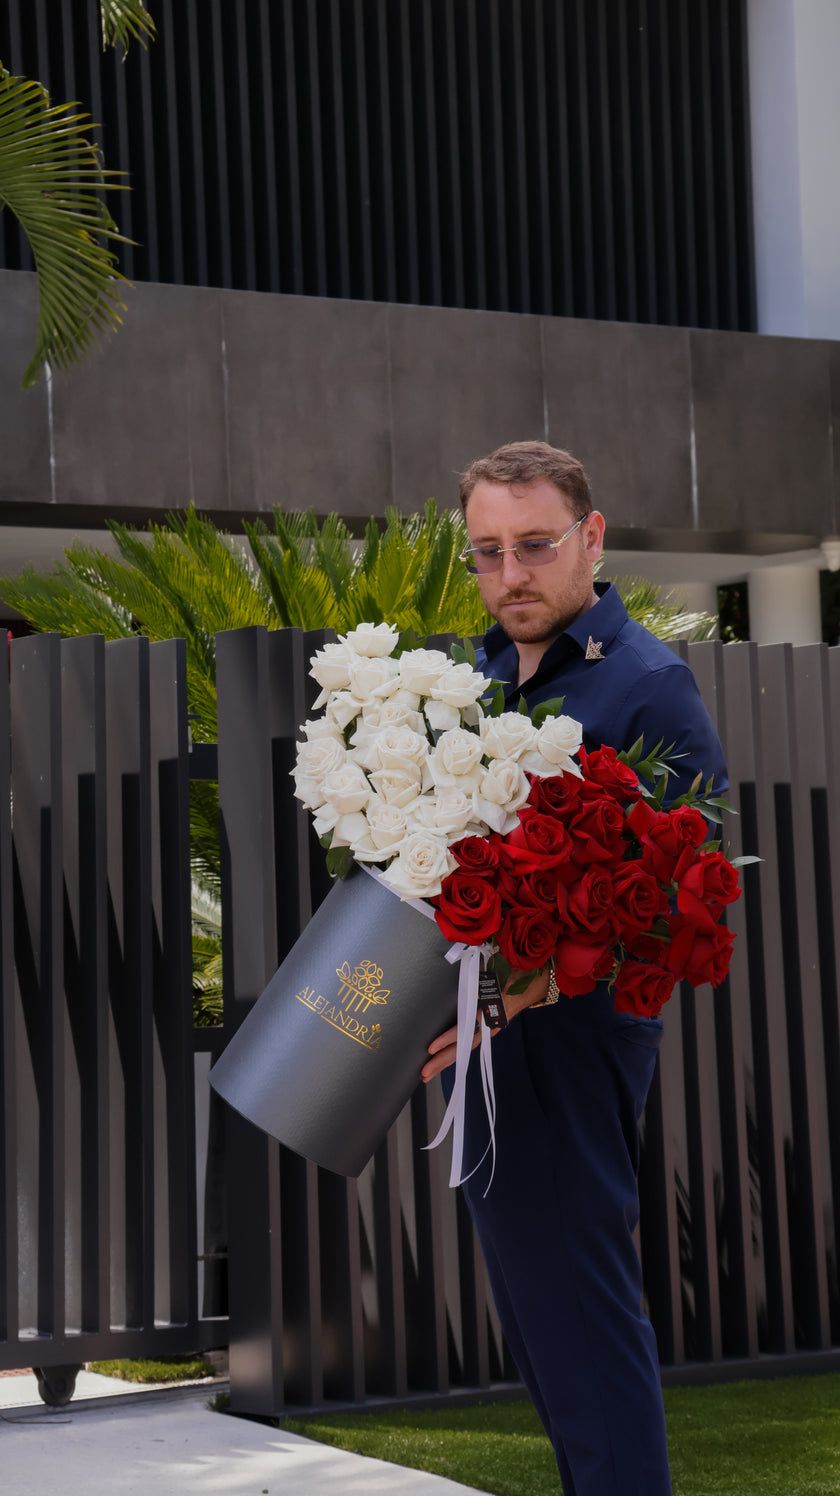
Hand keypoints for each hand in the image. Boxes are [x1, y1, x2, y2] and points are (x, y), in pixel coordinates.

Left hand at [421, 966, 550, 1083]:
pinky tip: (441, 1063)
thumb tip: (456, 962)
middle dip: (442, 1060)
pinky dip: (455, 1055)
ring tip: (427, 1073)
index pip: (466, 1028)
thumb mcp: (493, 973)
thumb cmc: (510, 974)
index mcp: (490, 1011)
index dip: (449, 1039)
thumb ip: (476, 973)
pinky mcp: (487, 1031)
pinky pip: (468, 1045)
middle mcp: (489, 1025)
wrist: (531, 983)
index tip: (432, 1048)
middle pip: (464, 1047)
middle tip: (423, 1073)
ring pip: (465, 1049)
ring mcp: (489, 1030)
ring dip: (445, 1062)